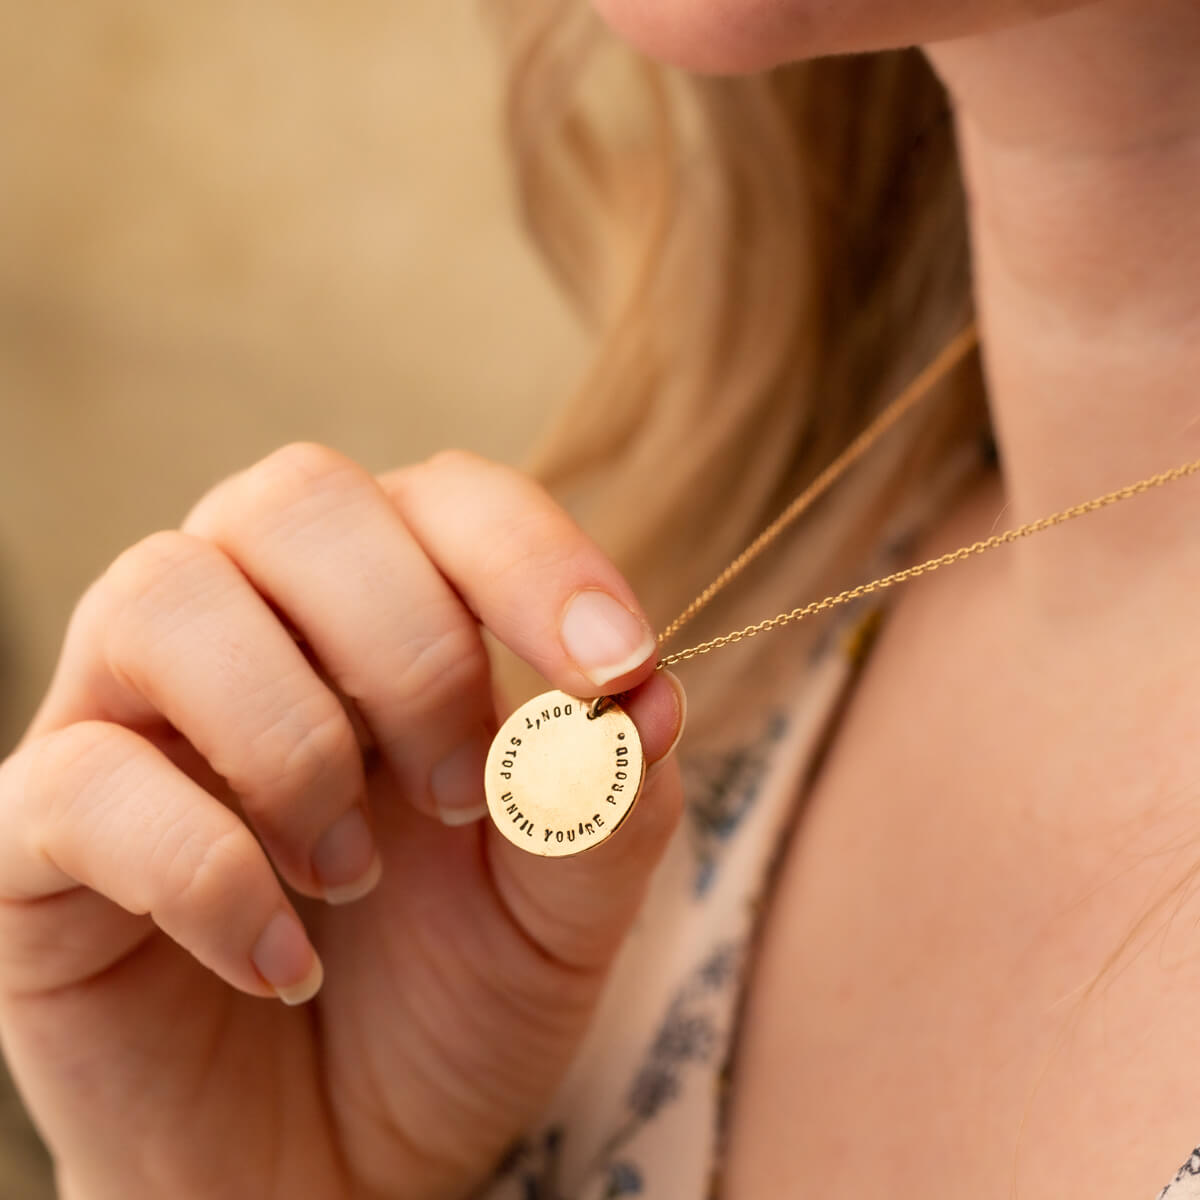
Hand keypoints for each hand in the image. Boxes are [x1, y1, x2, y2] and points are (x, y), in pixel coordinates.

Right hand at [0, 445, 684, 1199]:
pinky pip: (84, 780)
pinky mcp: (38, 829)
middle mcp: (249, 623)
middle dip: (407, 644)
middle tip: (460, 796)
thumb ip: (606, 804)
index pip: (446, 497)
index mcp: (386, 613)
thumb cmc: (447, 1005)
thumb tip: (652, 698)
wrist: (329, 1161)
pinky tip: (283, 964)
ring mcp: (128, 714)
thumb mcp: (561, 916)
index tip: (614, 663)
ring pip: (165, 594)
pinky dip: (207, 870)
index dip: (531, 557)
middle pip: (297, 498)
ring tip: (354, 876)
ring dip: (296, 740)